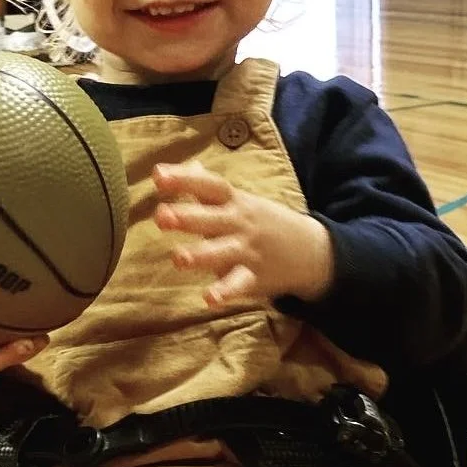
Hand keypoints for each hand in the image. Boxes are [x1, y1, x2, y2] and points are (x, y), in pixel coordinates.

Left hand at [153, 162, 334, 306]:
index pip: (209, 185)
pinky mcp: (254, 277)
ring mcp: (247, 251)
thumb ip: (203, 187)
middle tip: (161, 216)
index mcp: (233, 201)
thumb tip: (172, 168)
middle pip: (212, 218)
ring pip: (221, 252)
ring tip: (178, 258)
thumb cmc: (262, 221)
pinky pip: (238, 284)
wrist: (309, 250)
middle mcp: (239, 224)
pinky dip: (225, 292)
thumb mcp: (238, 199)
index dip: (184, 179)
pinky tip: (209, 298)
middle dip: (187, 217)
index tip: (158, 175)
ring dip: (200, 255)